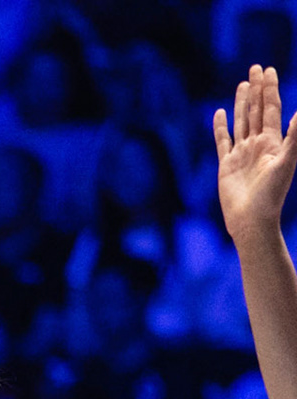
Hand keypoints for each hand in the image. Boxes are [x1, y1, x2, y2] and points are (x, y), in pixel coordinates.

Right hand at [216, 64, 296, 242]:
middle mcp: (258, 144)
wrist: (252, 218)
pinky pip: (223, 141)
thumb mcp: (287, 160)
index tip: (269, 70)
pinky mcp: (227, 165)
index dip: (270, 89)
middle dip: (257, 89)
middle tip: (256, 68)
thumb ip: (295, 135)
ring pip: (241, 121)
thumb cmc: (272, 193)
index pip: (271, 108)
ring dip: (242, 103)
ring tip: (243, 85)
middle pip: (256, 110)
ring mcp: (242, 153)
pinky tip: (221, 114)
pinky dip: (221, 127)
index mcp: (273, 141)